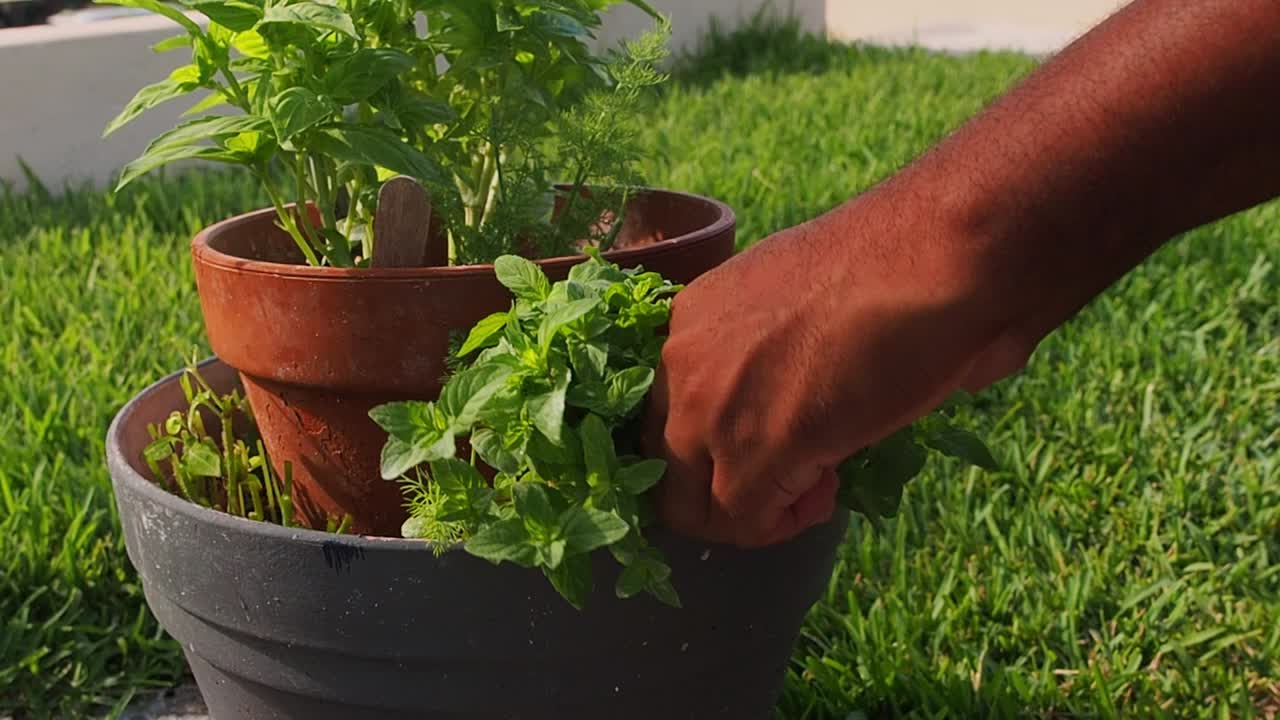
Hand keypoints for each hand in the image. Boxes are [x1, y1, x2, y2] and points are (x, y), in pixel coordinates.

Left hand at [645, 189, 1022, 547]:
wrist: (931, 255)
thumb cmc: (888, 263)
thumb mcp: (793, 300)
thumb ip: (766, 348)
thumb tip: (789, 389)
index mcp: (690, 319)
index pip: (667, 412)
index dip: (715, 442)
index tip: (775, 436)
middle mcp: (681, 363)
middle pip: (665, 465)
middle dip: (720, 487)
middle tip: (791, 472)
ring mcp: (708, 410)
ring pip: (689, 504)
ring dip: (748, 510)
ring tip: (814, 483)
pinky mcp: (753, 453)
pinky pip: (740, 521)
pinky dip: (780, 525)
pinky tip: (826, 490)